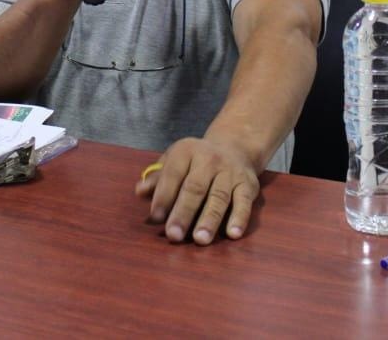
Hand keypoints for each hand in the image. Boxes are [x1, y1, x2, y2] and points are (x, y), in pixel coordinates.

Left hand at [134, 137, 260, 245]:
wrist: (235, 147)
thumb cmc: (196, 162)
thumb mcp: (175, 161)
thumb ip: (157, 178)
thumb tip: (140, 191)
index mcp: (186, 151)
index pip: (172, 174)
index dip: (163, 196)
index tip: (155, 218)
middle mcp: (209, 159)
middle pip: (195, 188)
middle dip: (183, 212)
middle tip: (173, 235)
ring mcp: (230, 171)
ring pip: (219, 197)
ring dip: (209, 219)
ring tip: (200, 240)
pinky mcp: (248, 184)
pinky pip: (244, 202)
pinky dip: (239, 218)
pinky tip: (232, 234)